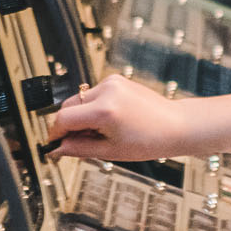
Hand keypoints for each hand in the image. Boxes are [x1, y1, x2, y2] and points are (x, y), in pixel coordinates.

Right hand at [46, 74, 187, 160]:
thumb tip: (57, 149)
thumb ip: (78, 149)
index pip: (63, 119)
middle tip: (77, 144)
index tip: (54, 145)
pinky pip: (93, 95)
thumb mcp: (109, 151)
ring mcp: (113, 82)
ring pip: (79, 100)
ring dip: (81, 116)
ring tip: (99, 134)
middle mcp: (107, 90)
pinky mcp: (117, 80)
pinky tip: (107, 122)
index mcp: (105, 109)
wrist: (176, 125)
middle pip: (68, 106)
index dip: (55, 134)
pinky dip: (93, 108)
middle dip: (68, 126)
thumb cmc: (150, 140)